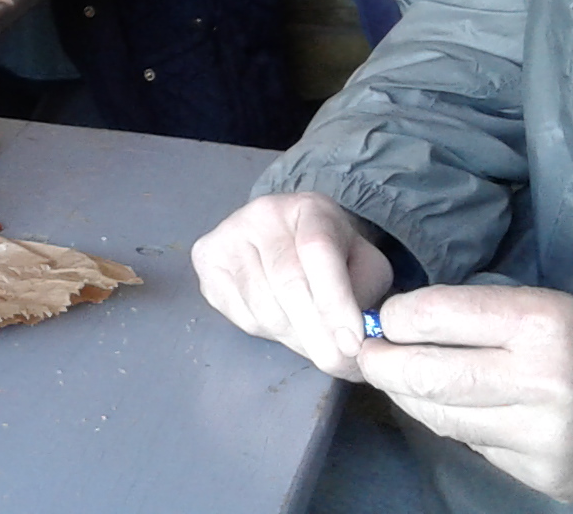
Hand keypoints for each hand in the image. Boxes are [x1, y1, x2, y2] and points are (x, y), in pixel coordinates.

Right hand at [192, 192, 393, 378]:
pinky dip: (267, 333)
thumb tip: (351, 340)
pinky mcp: (206, 260)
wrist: (286, 236)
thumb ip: (366, 294)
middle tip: (337, 364)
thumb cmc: (332, 256)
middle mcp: (262, 213)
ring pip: (263, 307)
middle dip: (317, 335)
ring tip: (313, 343)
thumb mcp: (364, 265)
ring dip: (294, 338)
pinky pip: (239, 315)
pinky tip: (283, 324)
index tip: (352, 343)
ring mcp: (228, 234)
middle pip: (288, 283)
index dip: (335, 301)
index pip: (318, 252)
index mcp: (310, 208)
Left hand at [358, 285, 572, 511]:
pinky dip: (457, 426)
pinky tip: (456, 411)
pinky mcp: (543, 476)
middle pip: (425, 373)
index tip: (386, 317)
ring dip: (411, 397)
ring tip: (400, 379)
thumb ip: (498, 317)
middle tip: (366, 354)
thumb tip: (418, 321)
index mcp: (546, 322)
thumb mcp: (571, 310)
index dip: (397, 317)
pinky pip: (476, 446)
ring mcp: (541, 436)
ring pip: (441, 416)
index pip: (436, 315)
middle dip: (382, 363)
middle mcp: (540, 379)